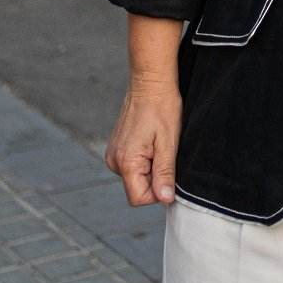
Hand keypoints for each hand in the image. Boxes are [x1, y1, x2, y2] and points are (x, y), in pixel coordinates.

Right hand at [104, 80, 182, 205]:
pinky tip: (151, 140)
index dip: (158, 191)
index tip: (169, 171)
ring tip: (158, 143)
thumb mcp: (169, 143)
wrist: (150, 83)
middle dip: (155, 177)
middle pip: (137, 188)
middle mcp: (114, 161)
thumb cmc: (162, 108)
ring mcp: (113, 154)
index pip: (139, 198)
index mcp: (126, 162)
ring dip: (151, 166)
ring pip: (136, 177)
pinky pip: (133, 165)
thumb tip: (164, 199)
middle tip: (164, 151)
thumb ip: (165, 173)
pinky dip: (145, 159)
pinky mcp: (116, 148)